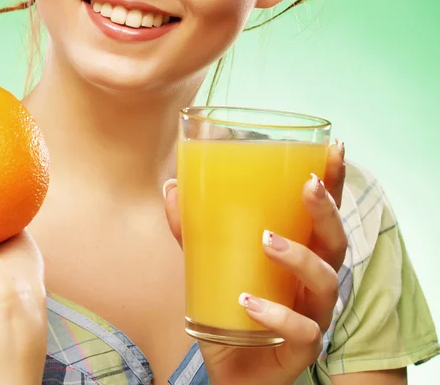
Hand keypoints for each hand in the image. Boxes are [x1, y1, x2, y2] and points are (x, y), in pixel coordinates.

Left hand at [164, 142, 346, 384]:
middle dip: (326, 210)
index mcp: (299, 250)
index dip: (335, 181)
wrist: (230, 367)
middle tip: (308, 185)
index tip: (337, 147)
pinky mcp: (301, 346)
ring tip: (267, 240)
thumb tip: (172, 185)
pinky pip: (301, 331)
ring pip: (326, 281)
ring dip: (299, 257)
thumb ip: (191, 226)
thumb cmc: (230, 304)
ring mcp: (312, 312)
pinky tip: (248, 301)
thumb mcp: (208, 259)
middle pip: (336, 241)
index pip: (323, 212)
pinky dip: (277, 314)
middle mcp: (313, 278)